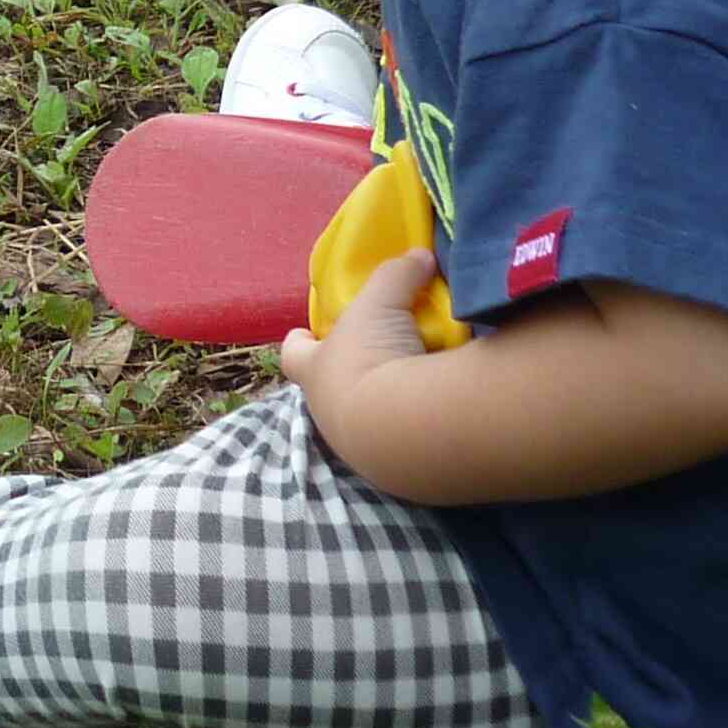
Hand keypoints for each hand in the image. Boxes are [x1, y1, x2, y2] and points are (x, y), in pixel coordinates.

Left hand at [279, 250, 444, 441]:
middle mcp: (328, 412)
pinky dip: (412, 427)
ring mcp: (359, 447)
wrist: (407, 428)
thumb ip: (397, 274)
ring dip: (381, 406)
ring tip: (411, 386)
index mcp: (316, 370)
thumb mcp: (382, 303)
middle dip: (344, 376)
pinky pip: (400, 444)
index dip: (298, 343)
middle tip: (371, 358)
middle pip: (327, 391)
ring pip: (362, 422)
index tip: (303, 333)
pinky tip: (434, 414)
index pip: (293, 356)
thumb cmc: (374, 356)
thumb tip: (419, 256)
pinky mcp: (396, 471)